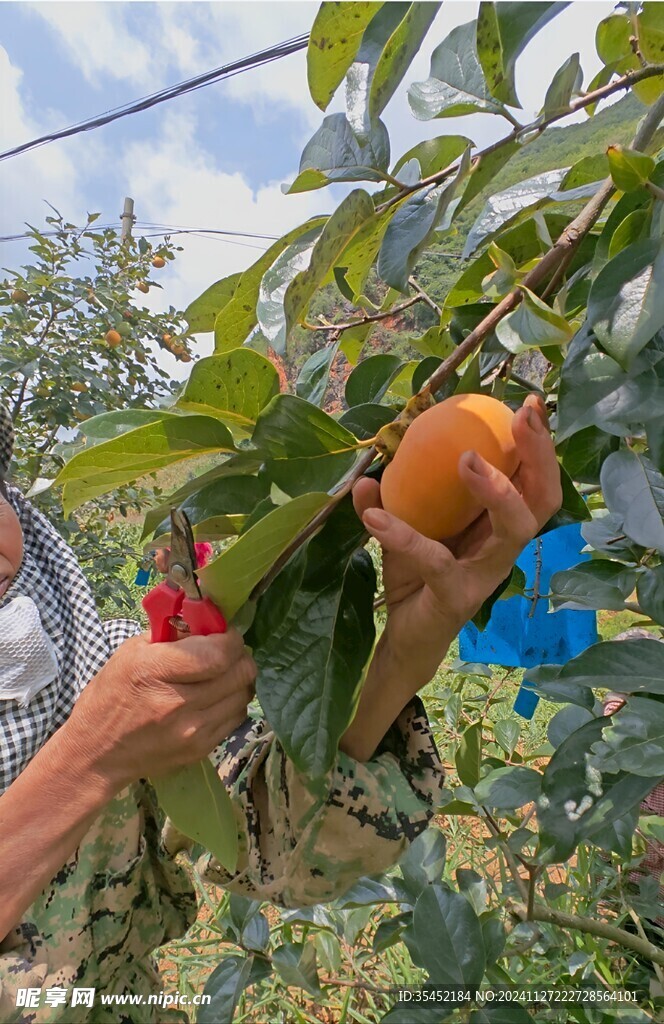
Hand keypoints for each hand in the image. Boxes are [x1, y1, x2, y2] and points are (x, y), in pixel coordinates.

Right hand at [62, 630, 255, 788]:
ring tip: (222, 675)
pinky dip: (232, 702)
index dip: (231, 639)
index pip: (219, 654)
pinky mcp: (201, 749)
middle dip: (240, 656)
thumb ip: (172, 635)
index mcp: (155, 671)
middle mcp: (178, 703)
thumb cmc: (110, 696)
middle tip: (227, 653)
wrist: (96, 755)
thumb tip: (208, 624)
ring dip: (238, 679)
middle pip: (240, 673)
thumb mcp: (131, 652)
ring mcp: (193, 731)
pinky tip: (215, 698)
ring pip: (244, 694)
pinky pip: (236, 717)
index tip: (226, 634)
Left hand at [353, 394, 561, 686]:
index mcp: (497, 525)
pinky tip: (374, 516)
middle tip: (523, 418)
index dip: (539, 445)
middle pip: (542, 500)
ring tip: (467, 459)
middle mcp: (503, 547)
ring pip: (514, 530)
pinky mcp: (458, 597)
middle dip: (540, 455)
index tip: (530, 404)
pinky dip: (403, 536)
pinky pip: (435, 561)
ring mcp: (486, 574)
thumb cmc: (417, 579)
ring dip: (496, 490)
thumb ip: (390, 502)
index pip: (533, 480)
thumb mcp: (404, 533)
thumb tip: (366, 474)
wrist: (406, 640)